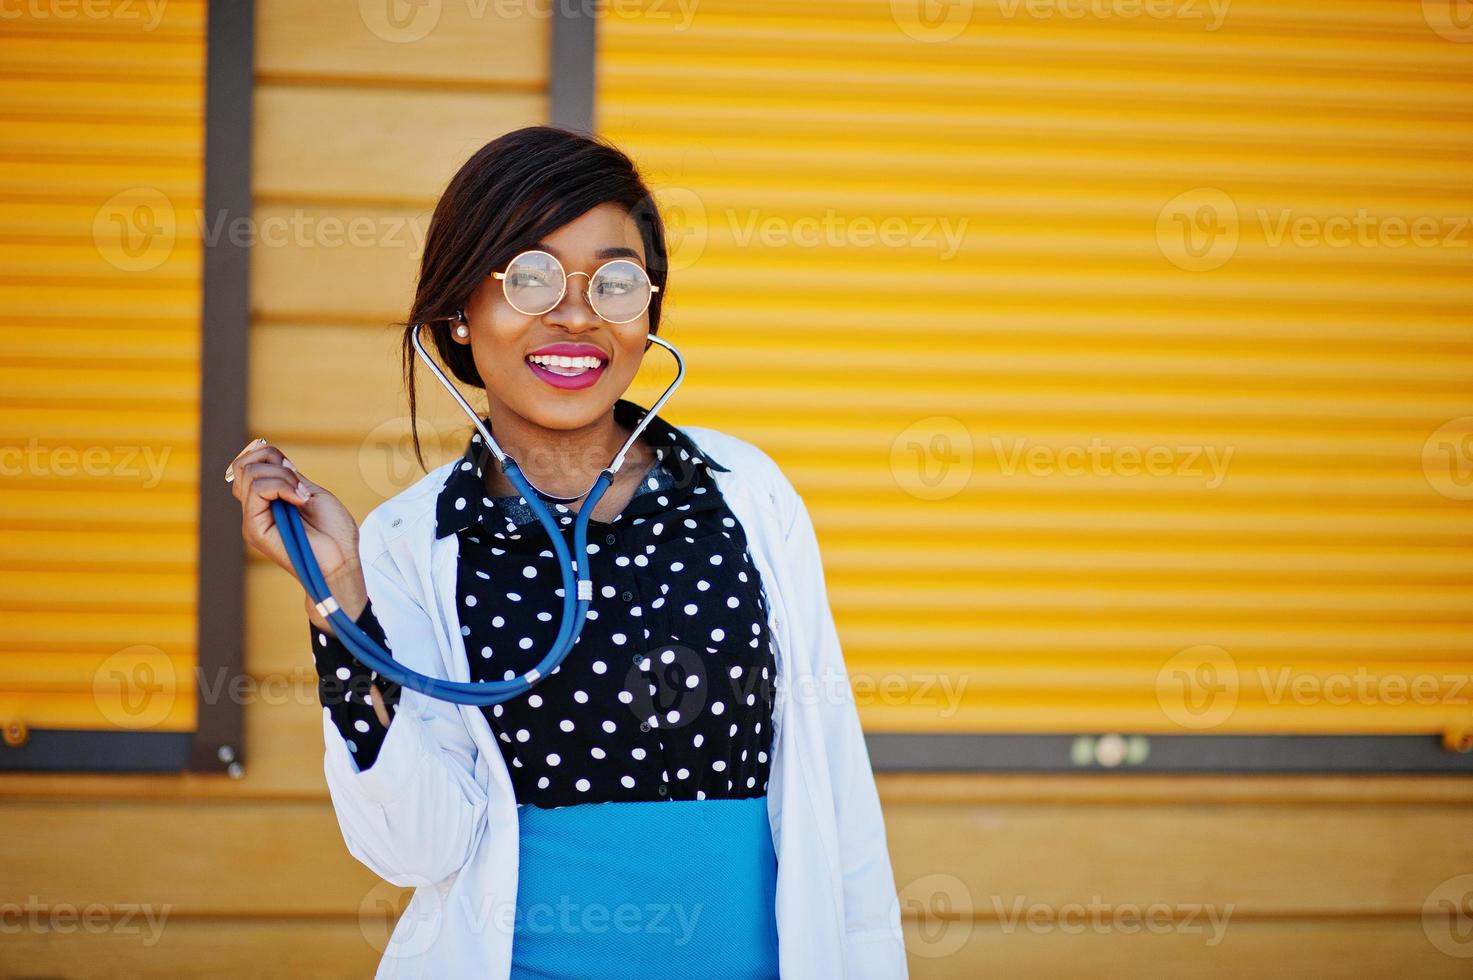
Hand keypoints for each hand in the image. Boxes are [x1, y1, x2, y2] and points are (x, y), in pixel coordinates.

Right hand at [228, 439, 366, 620]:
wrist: (342, 560)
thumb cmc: (334, 531)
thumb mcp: (311, 492)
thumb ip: (288, 477)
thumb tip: (272, 457)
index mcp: (267, 501)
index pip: (247, 465)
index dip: (265, 453)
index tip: (292, 468)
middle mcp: (255, 510)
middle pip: (243, 466)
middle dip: (273, 461)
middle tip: (298, 482)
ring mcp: (253, 520)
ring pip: (249, 474)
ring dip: (282, 476)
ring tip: (302, 495)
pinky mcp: (255, 529)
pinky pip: (257, 490)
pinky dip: (282, 486)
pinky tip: (299, 500)